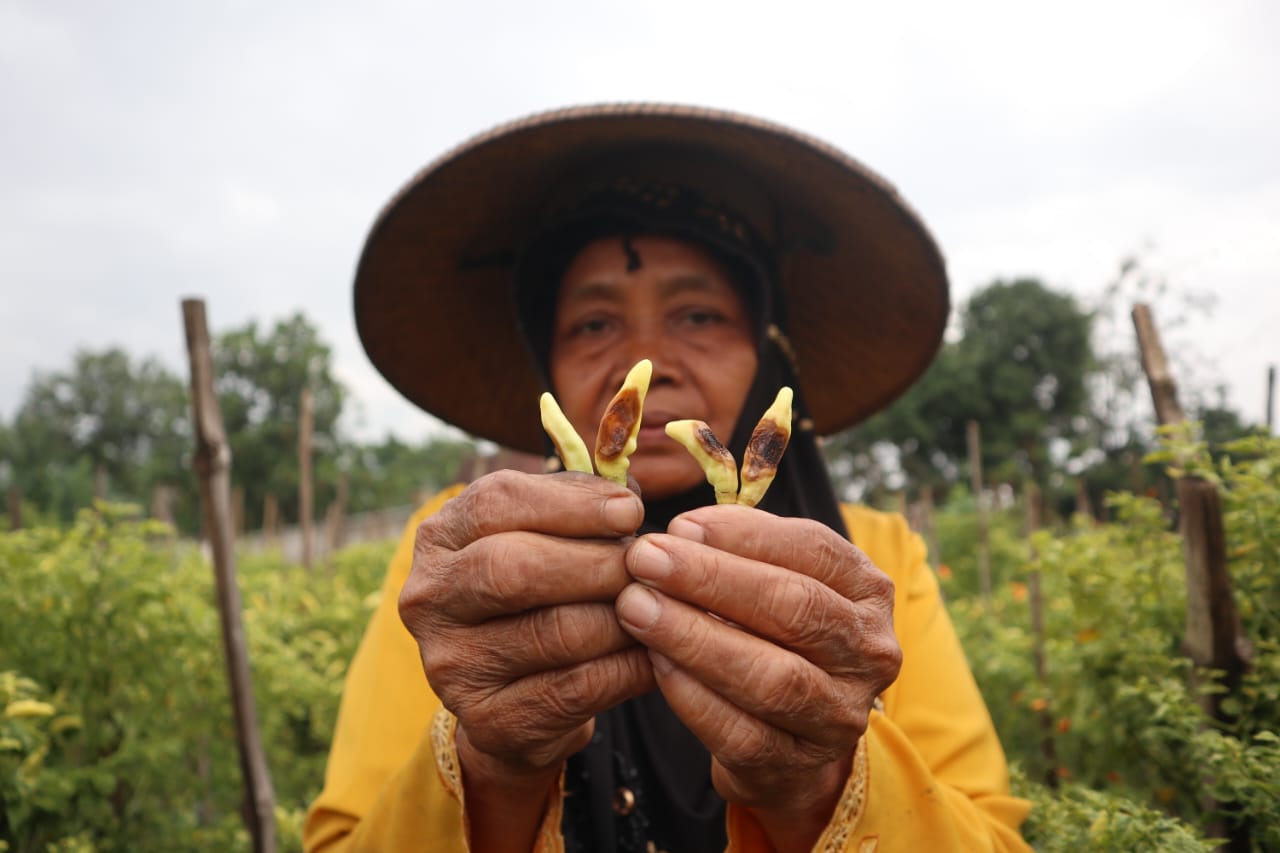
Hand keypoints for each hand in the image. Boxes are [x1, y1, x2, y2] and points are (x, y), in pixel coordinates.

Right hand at [400, 470, 655, 783]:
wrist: (517, 699)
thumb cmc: (540, 596)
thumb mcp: (543, 537)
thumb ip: (575, 506)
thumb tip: (629, 497)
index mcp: (440, 538)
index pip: (498, 502)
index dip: (572, 503)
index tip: (631, 511)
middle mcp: (429, 599)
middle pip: (517, 568)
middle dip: (598, 562)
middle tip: (649, 564)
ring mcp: (451, 665)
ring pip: (556, 631)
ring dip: (624, 616)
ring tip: (660, 606)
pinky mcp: (488, 720)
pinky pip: (577, 687)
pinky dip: (628, 667)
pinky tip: (655, 653)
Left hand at [614, 505, 900, 838]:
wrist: (789, 739)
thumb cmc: (774, 638)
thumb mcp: (775, 582)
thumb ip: (741, 550)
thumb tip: (684, 532)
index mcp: (867, 593)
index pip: (815, 550)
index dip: (744, 535)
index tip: (679, 526)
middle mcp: (868, 653)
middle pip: (794, 608)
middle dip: (711, 579)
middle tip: (643, 560)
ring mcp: (839, 715)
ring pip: (771, 677)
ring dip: (694, 637)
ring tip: (636, 607)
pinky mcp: (799, 766)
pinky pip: (742, 734)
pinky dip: (693, 696)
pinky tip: (655, 662)